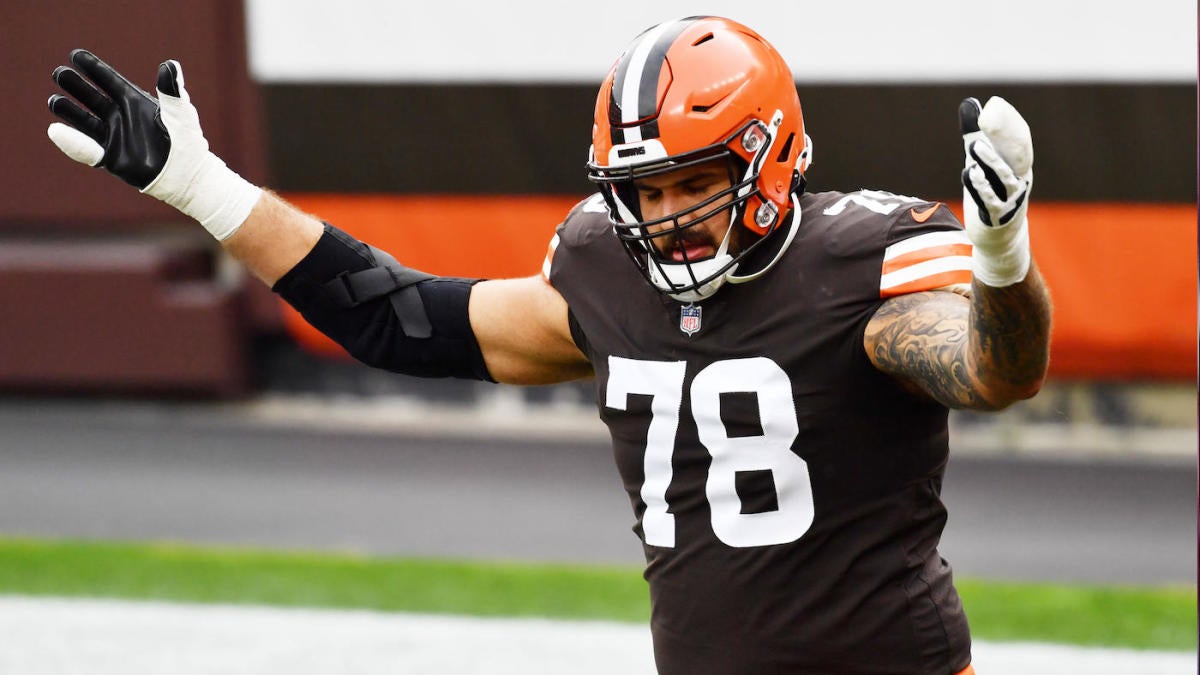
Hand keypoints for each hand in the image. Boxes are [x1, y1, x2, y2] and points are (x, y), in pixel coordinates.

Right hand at [47, 50, 259, 239]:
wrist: (189, 175)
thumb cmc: (187, 141)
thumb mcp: (181, 113)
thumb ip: (172, 91)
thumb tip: (169, 65)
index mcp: (134, 102)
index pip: (109, 81)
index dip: (93, 68)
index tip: (76, 55)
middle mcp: (120, 117)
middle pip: (92, 98)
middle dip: (76, 86)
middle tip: (59, 73)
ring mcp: (114, 137)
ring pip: (84, 121)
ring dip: (68, 111)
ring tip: (53, 100)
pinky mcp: (111, 159)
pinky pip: (87, 150)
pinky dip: (72, 143)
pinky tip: (56, 131)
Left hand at [957, 96, 1033, 286]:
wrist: (998, 237)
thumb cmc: (990, 193)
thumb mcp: (983, 162)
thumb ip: (975, 134)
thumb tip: (970, 103)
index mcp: (1019, 166)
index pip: (1019, 139)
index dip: (1009, 121)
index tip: (995, 103)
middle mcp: (1019, 180)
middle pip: (1016, 154)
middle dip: (1004, 135)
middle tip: (988, 116)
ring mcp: (1010, 200)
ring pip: (1003, 178)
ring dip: (990, 161)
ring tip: (975, 146)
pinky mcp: (997, 216)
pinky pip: (989, 200)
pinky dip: (980, 187)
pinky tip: (969, 172)